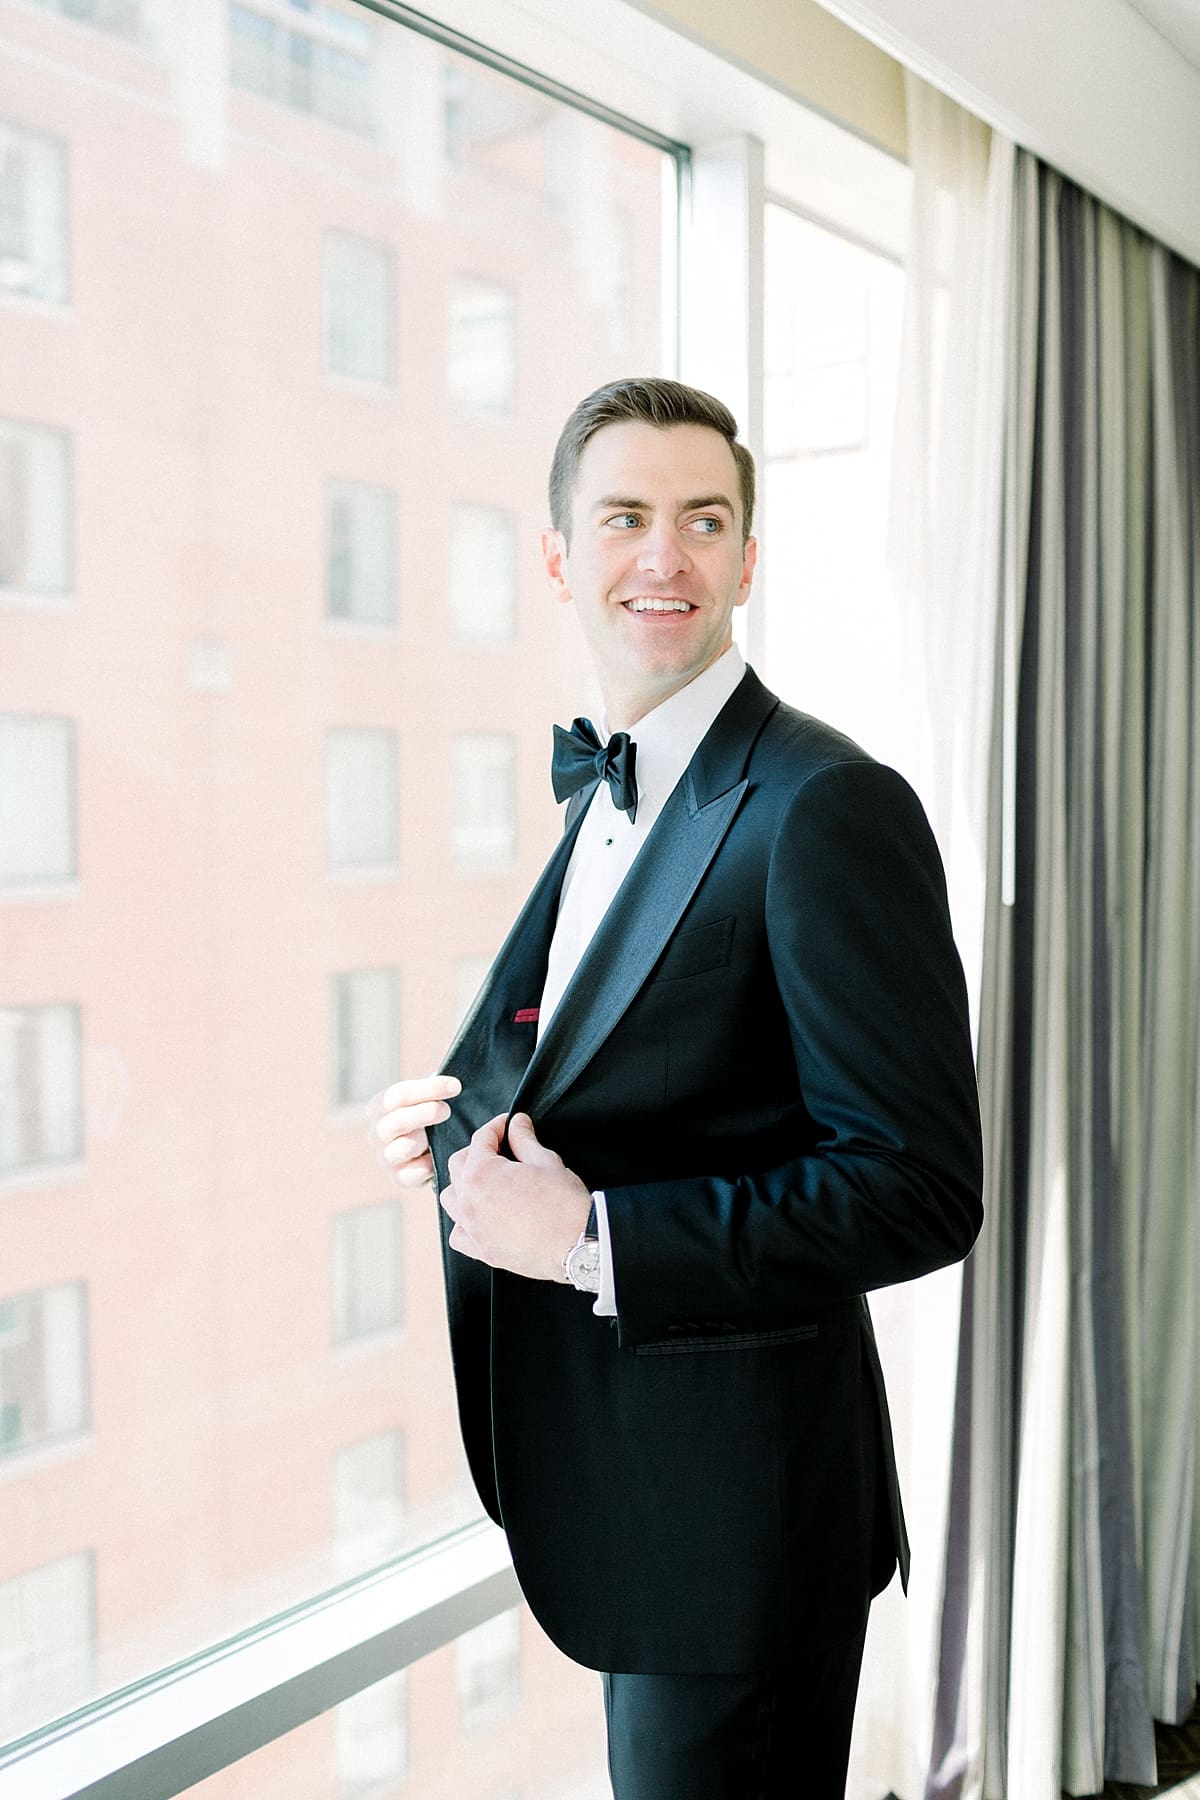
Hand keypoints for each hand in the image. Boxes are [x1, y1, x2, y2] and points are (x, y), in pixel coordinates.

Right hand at [366, 1074, 461, 1187]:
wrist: (429, 1148)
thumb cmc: (428, 1114)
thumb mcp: (427, 1096)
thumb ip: (432, 1085)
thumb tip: (446, 1074)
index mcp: (379, 1107)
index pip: (397, 1095)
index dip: (428, 1089)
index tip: (455, 1086)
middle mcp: (377, 1133)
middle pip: (396, 1121)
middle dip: (425, 1113)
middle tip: (447, 1110)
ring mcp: (386, 1157)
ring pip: (402, 1148)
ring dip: (423, 1140)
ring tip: (439, 1135)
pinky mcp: (399, 1178)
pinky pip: (411, 1174)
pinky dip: (426, 1166)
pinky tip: (437, 1156)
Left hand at [440, 1112, 591, 1283]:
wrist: (577, 1244)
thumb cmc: (564, 1205)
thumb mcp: (545, 1161)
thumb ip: (524, 1139)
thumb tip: (517, 1124)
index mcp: (481, 1174)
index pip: (480, 1139)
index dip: (496, 1126)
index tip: (508, 1124)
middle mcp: (469, 1201)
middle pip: (458, 1165)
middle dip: (477, 1151)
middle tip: (501, 1148)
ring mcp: (473, 1228)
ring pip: (451, 1198)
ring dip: (464, 1184)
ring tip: (486, 1180)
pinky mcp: (482, 1250)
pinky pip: (458, 1234)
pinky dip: (463, 1222)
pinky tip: (480, 1216)